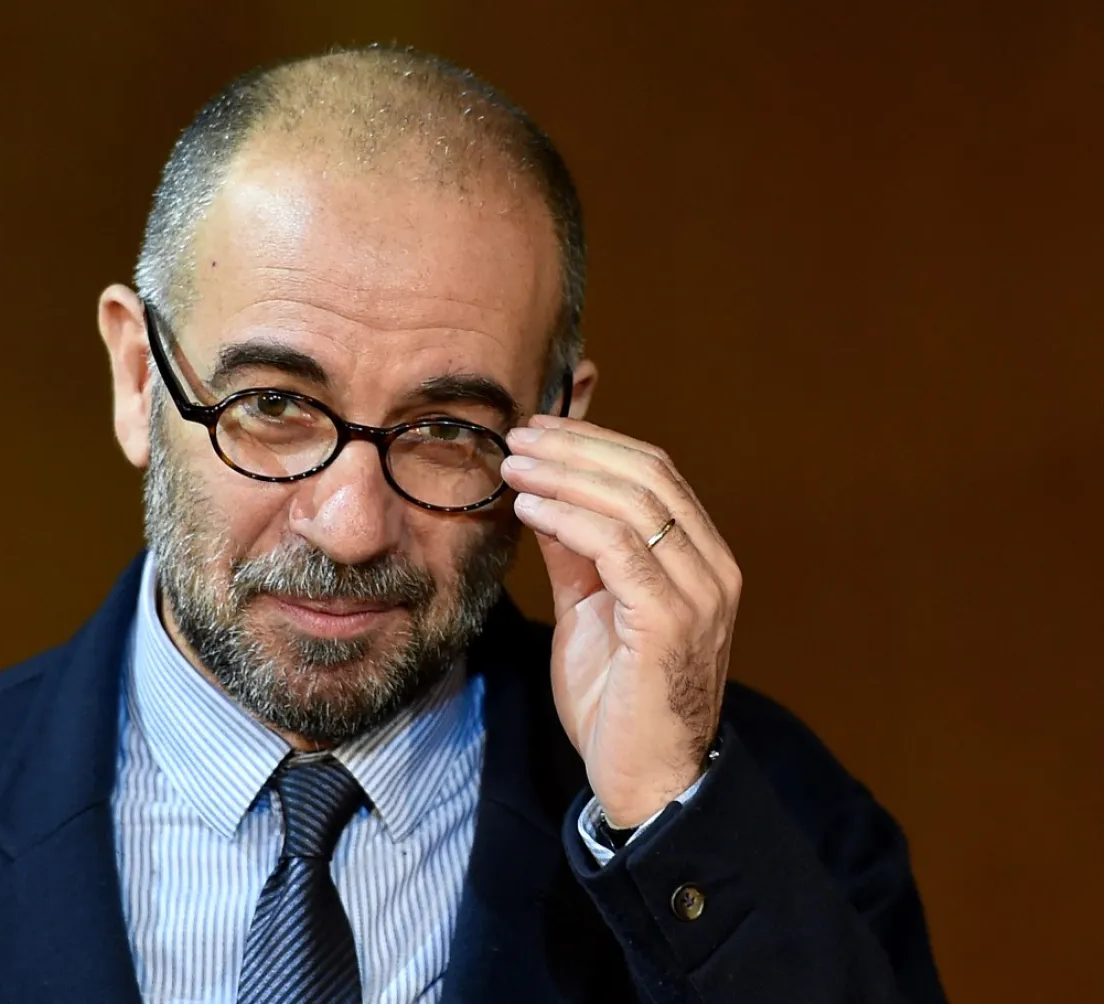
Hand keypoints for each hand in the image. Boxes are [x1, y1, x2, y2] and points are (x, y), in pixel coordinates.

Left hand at [502, 416, 741, 827]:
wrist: (646, 781)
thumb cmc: (617, 700)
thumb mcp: (589, 610)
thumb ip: (575, 554)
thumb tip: (542, 497)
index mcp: (701, 558)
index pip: (655, 472)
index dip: (594, 442)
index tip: (539, 430)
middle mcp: (713, 568)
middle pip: (647, 475)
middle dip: (576, 447)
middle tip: (519, 435)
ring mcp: (700, 594)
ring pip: (634, 503)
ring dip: (565, 476)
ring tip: (514, 465)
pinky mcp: (671, 622)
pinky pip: (620, 549)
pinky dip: (570, 519)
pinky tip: (530, 510)